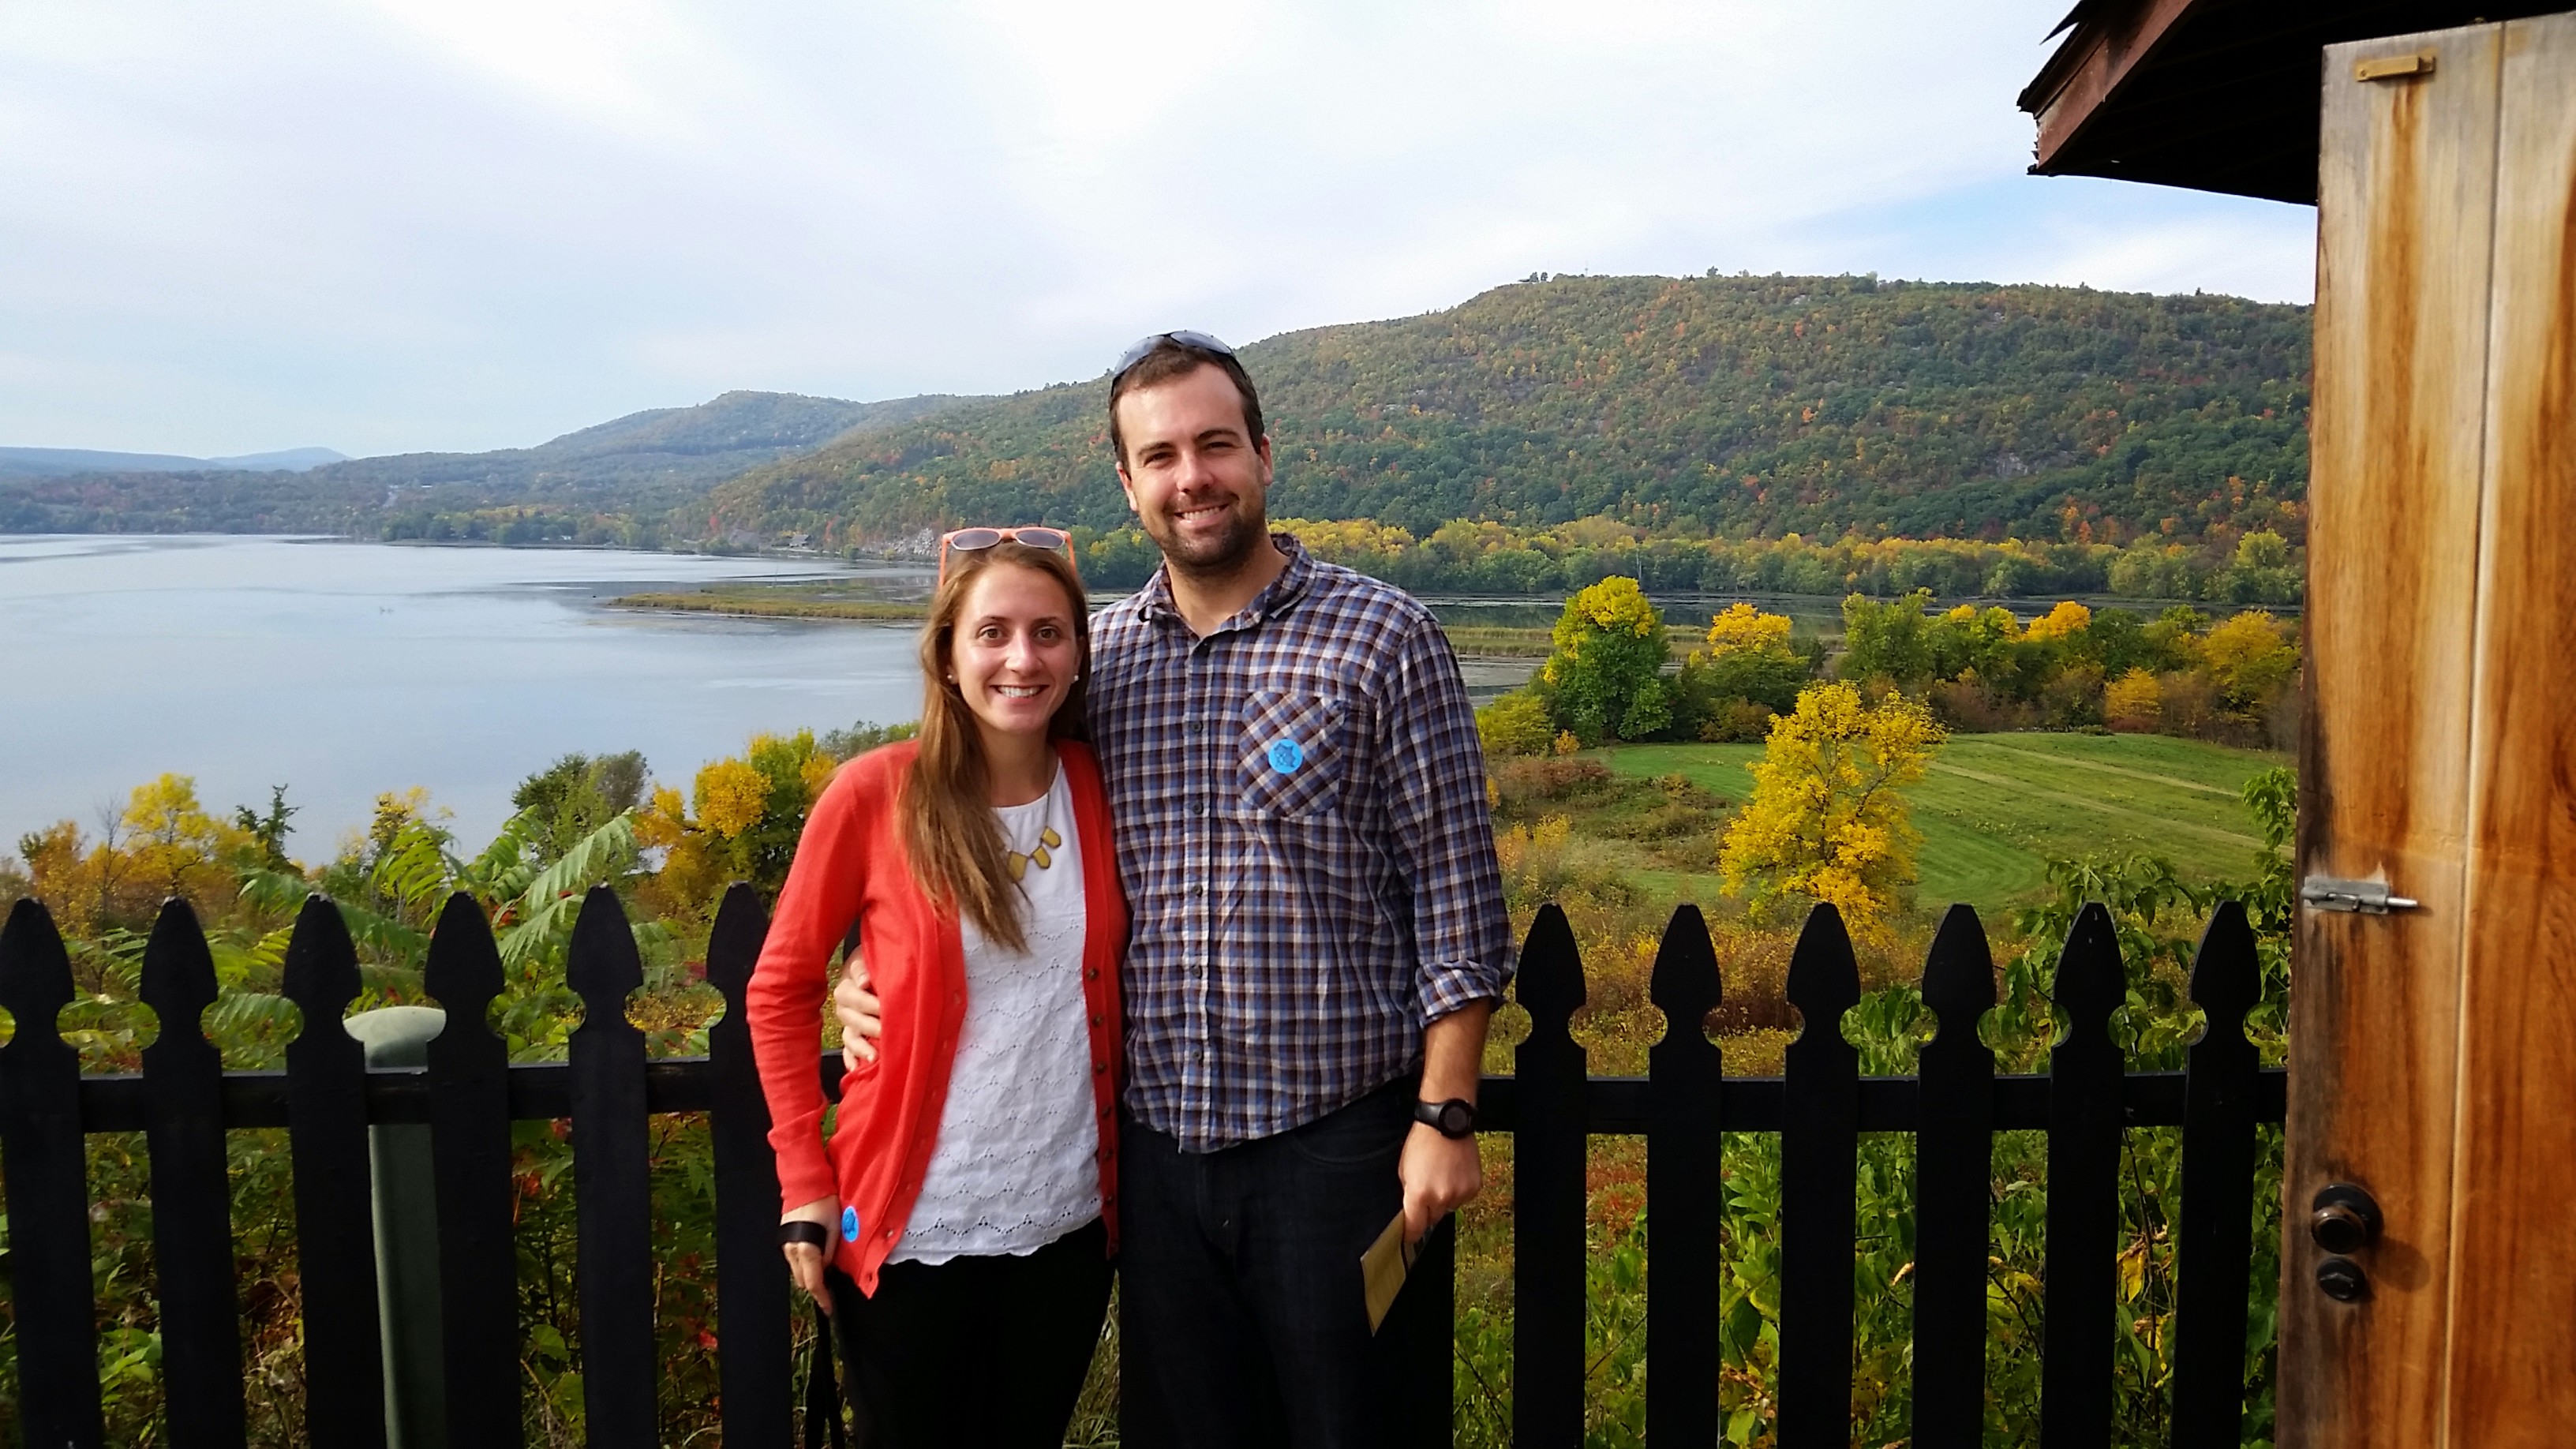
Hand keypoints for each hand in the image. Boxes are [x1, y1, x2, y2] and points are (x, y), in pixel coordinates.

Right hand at [781, 1197, 837, 1313]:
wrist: (806, 1183)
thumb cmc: (825, 1204)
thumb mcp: (836, 1228)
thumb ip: (830, 1252)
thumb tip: (826, 1267)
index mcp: (806, 1249)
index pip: (813, 1282)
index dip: (822, 1298)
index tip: (829, 1308)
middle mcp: (792, 1250)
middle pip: (802, 1280)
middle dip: (816, 1286)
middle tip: (830, 1287)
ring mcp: (786, 1245)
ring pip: (797, 1271)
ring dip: (809, 1275)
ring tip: (824, 1270)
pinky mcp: (784, 1238)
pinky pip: (794, 1260)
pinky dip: (804, 1264)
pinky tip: (814, 1257)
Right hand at [835, 951, 881, 1072]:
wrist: (877, 966)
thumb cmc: (877, 961)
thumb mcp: (870, 956)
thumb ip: (864, 967)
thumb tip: (863, 982)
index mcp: (848, 983)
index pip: (851, 993)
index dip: (864, 1000)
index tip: (879, 1006)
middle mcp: (845, 1004)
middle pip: (849, 1017)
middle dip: (867, 1025)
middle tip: (884, 1030)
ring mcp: (848, 1021)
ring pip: (849, 1035)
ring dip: (860, 1047)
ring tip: (873, 1057)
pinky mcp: (852, 1034)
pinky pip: (848, 1049)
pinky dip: (851, 1059)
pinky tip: (856, 1069)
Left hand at [1398, 1121, 1480, 1244]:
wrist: (1447, 1124)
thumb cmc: (1422, 1142)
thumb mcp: (1404, 1170)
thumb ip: (1408, 1194)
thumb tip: (1411, 1211)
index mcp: (1418, 1194)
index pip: (1414, 1228)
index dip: (1410, 1234)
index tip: (1409, 1237)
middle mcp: (1440, 1198)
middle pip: (1432, 1219)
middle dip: (1427, 1210)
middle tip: (1426, 1190)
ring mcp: (1459, 1194)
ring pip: (1449, 1209)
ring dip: (1444, 1199)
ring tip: (1441, 1176)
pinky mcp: (1473, 1188)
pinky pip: (1463, 1199)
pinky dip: (1458, 1191)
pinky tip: (1453, 1173)